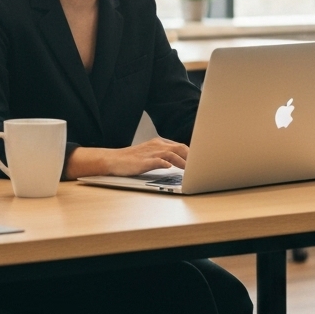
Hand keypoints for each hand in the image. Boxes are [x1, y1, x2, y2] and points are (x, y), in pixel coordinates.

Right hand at [65, 138, 189, 179]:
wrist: (113, 160)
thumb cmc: (132, 160)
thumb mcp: (150, 155)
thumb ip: (164, 156)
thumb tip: (180, 163)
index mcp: (159, 143)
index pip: (181, 146)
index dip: (192, 154)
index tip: (201, 161)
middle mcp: (156, 145)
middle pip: (180, 148)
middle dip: (192, 157)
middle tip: (201, 167)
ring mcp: (150, 153)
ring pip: (172, 154)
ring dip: (183, 162)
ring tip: (191, 170)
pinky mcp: (143, 161)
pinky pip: (157, 161)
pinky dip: (166, 163)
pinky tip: (171, 167)